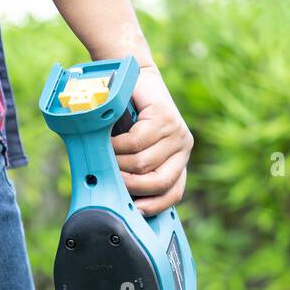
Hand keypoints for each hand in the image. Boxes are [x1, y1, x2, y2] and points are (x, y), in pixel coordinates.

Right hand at [111, 64, 193, 215]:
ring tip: (107, 154)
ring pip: (143, 164)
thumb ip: (136, 172)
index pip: (174, 192)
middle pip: (158, 182)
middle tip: (111, 176)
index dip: (154, 205)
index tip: (134, 209)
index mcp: (178, 160)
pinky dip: (117, 146)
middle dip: (130, 184)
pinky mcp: (164, 116)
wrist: (129, 79)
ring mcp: (176, 131)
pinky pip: (136, 143)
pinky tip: (110, 140)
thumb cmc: (126, 120)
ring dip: (118, 163)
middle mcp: (183, 147)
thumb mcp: (135, 151)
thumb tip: (123, 202)